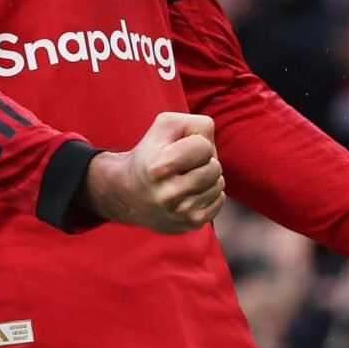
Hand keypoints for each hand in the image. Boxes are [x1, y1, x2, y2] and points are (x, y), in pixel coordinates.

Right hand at [79, 112, 225, 233]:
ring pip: (219, 184)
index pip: (204, 147)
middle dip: (205, 160)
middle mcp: (170, 193)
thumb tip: (212, 142)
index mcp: (160, 166)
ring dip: (208, 176)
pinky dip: (210, 192)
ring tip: (188, 176)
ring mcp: (181, 212)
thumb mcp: (164, 125)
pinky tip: (192, 191)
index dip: (197, 141)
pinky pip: (220, 200)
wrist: (128, 193)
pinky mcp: (191, 224)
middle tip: (186, 163)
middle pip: (215, 167)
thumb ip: (194, 123)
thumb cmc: (151, 153)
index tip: (182, 146)